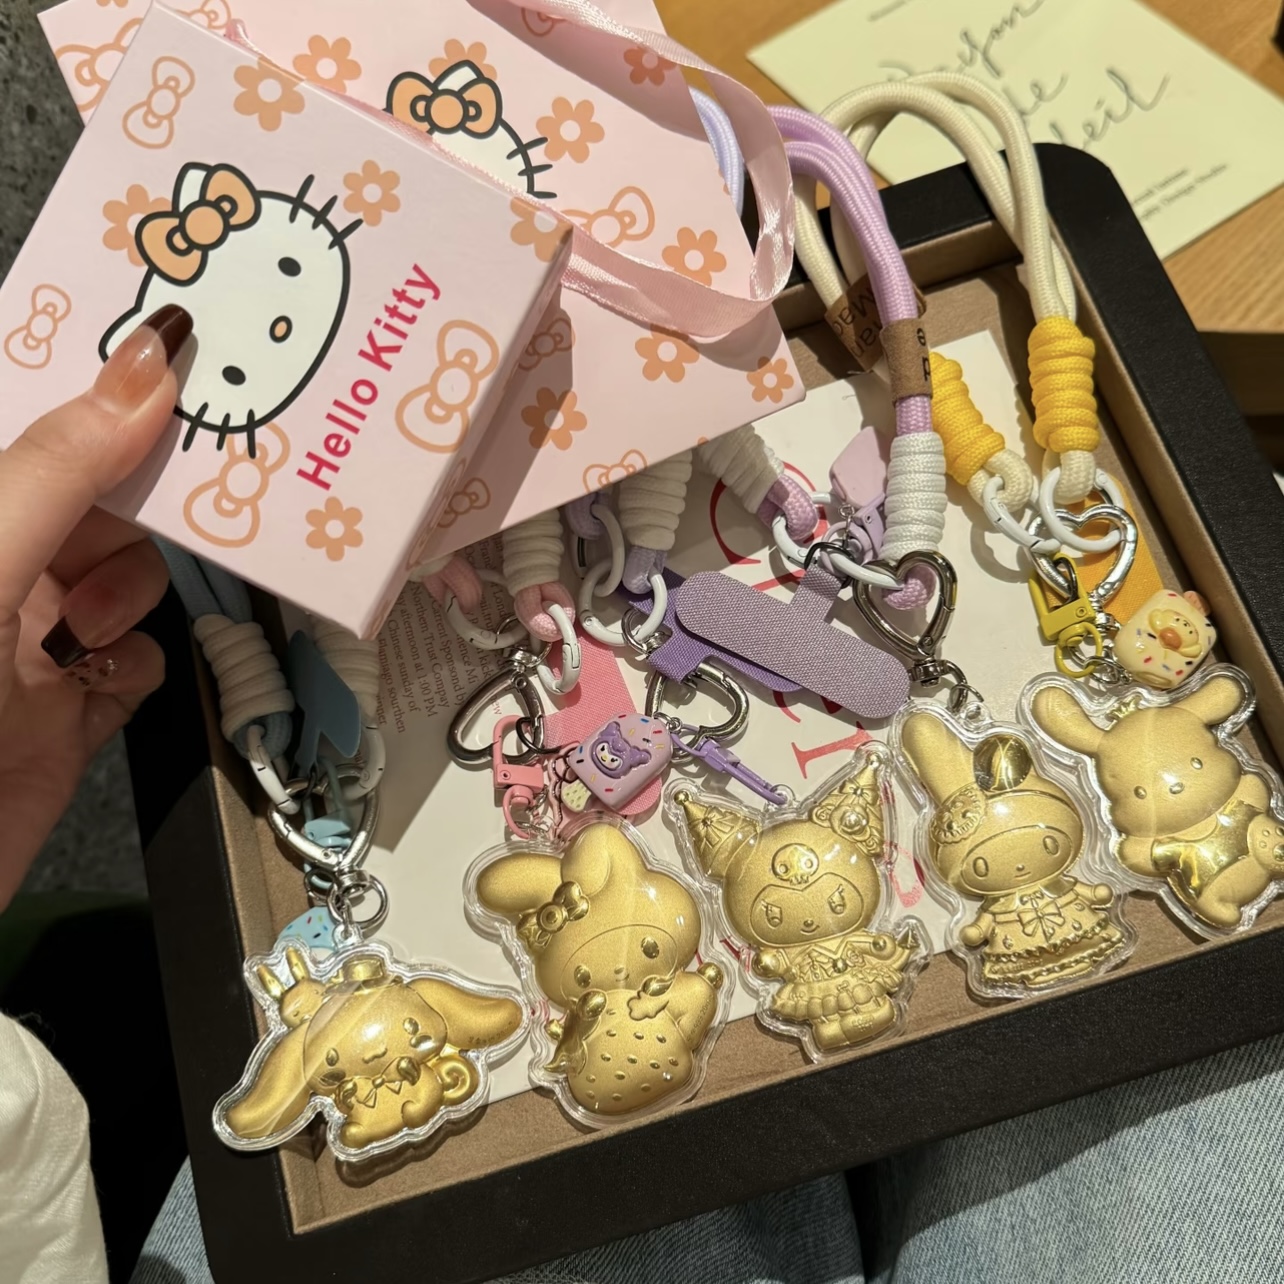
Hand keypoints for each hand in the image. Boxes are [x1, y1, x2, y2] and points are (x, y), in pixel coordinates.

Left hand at [0, 305, 191, 907]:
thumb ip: (62, 466)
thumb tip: (151, 360)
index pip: (43, 427)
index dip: (105, 387)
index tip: (184, 352)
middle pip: (95, 502)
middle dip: (142, 497)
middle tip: (209, 471)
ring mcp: (30, 644)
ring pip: (126, 581)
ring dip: (132, 594)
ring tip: (95, 623)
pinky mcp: (68, 713)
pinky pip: (134, 664)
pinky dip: (136, 665)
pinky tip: (107, 676)